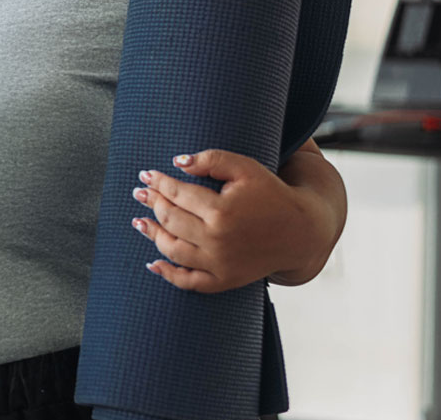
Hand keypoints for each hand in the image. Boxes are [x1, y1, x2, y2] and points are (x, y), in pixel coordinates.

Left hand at [130, 148, 338, 292]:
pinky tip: (153, 263)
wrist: (300, 231)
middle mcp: (217, 240)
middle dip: (152, 203)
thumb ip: (212, 160)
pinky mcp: (224, 280)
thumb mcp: (246, 168)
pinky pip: (188, 282)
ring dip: (152, 234)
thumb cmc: (272, 195)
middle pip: (170, 220)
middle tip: (140, 194)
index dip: (159, 182)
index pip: (177, 193)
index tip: (146, 175)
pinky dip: (168, 274)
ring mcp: (219, 264)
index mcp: (221, 211)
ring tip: (140, 222)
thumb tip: (177, 162)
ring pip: (172, 250)